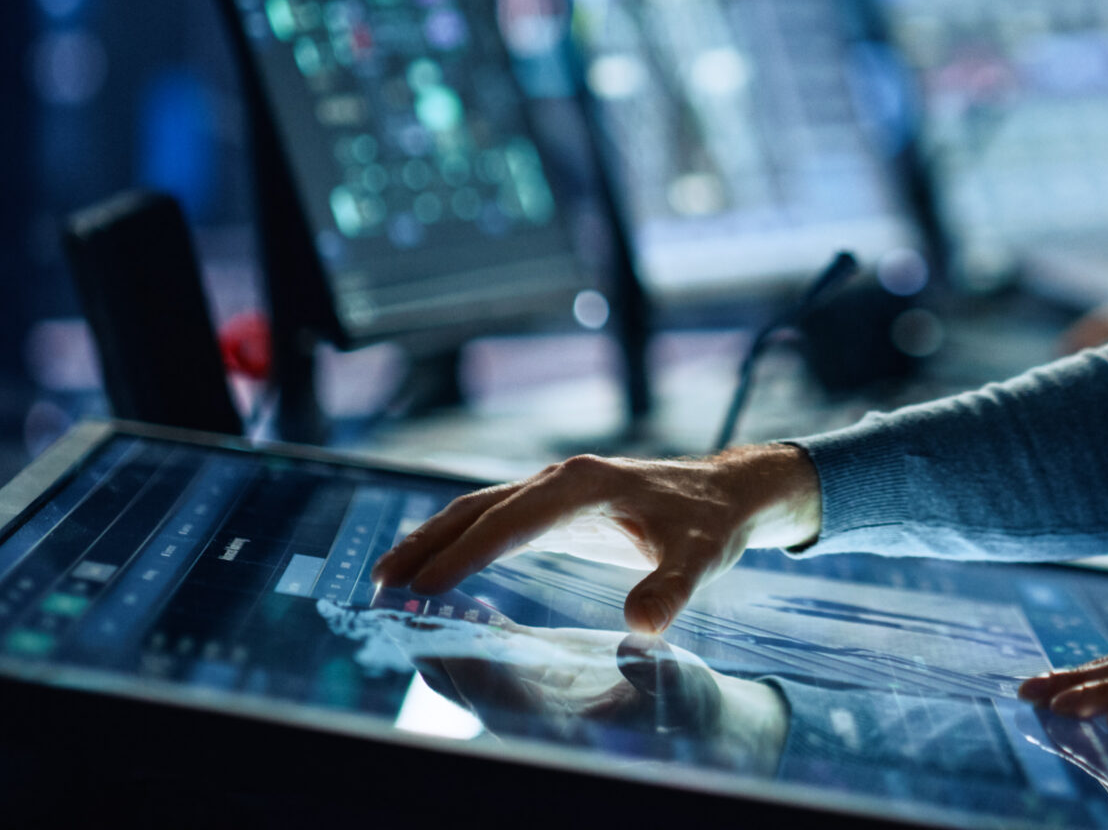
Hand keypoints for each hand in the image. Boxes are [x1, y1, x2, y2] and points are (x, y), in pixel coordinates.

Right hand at [371, 443, 822, 631]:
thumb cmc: (710, 525)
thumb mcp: (702, 559)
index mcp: (586, 485)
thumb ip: (672, 590)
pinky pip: (493, 521)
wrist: (726, 493)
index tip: (427, 585)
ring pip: (478, 511)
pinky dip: (458, 542)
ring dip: (432, 540)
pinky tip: (434, 572)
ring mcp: (553, 490)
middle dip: (428, 543)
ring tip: (388, 578)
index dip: (469, 553)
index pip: (513, 520)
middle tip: (382, 583)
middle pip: (478, 508)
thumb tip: (643, 628)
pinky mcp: (553, 507)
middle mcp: (560, 480)